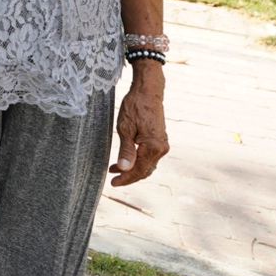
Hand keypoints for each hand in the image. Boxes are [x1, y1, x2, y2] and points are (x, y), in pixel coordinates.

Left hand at [110, 65, 167, 185]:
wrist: (148, 91)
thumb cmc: (135, 107)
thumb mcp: (125, 128)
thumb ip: (126, 150)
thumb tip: (123, 169)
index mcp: (154, 147)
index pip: (139, 170)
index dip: (126, 179)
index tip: (114, 184)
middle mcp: (162, 148)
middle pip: (145, 170)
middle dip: (129, 175)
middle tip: (113, 178)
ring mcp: (162, 144)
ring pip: (147, 164)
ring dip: (133, 168)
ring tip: (115, 169)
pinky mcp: (160, 139)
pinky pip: (149, 156)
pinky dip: (138, 160)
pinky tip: (127, 159)